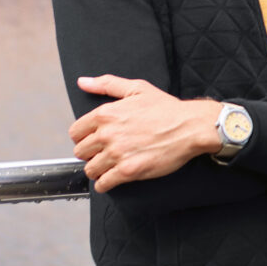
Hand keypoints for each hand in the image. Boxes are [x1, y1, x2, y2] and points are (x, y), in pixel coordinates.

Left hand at [69, 75, 221, 192]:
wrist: (190, 127)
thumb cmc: (167, 108)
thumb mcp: (137, 88)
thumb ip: (107, 84)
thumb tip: (83, 82)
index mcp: (106, 114)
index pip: (76, 132)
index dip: (84, 137)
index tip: (94, 140)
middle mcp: (108, 134)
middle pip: (80, 152)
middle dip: (90, 154)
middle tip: (104, 153)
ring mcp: (117, 154)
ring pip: (90, 170)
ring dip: (98, 170)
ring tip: (109, 166)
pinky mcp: (128, 171)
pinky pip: (103, 184)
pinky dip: (104, 184)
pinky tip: (112, 179)